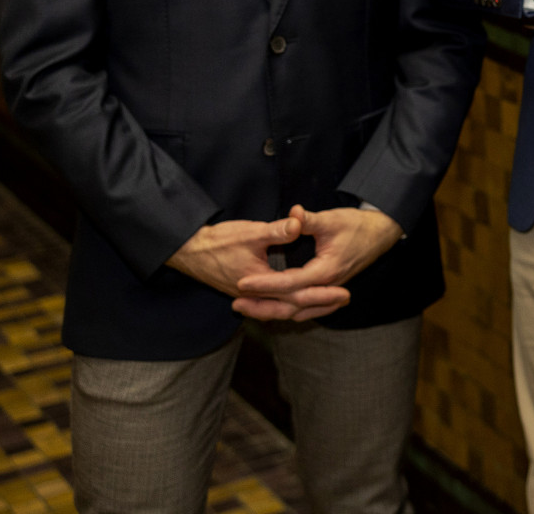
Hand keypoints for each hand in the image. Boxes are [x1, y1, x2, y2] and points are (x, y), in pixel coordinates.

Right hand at [167, 216, 341, 313]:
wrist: (188, 251)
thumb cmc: (218, 241)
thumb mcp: (250, 232)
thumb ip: (277, 230)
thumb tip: (298, 223)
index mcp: (260, 284)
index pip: (297, 294)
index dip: (322, 293)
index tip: (343, 291)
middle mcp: (255, 297)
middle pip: (293, 308)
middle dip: (320, 304)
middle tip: (345, 299)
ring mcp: (249, 298)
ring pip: (282, 310)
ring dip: (306, 308)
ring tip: (329, 303)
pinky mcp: (245, 293)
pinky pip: (272, 306)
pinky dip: (289, 306)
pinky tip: (299, 300)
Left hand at [231, 205, 402, 321]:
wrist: (382, 233)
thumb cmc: (357, 225)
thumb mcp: (332, 219)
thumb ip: (309, 220)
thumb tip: (292, 213)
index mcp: (326, 271)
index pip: (289, 283)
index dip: (264, 284)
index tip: (242, 283)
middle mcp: (327, 286)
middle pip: (291, 306)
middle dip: (262, 306)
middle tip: (237, 304)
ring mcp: (329, 291)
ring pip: (298, 311)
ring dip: (272, 312)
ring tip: (247, 309)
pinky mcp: (329, 291)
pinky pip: (306, 309)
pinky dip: (288, 311)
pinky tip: (273, 310)